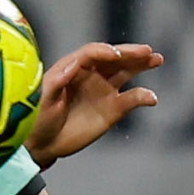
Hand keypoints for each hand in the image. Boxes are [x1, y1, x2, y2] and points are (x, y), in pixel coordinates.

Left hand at [24, 42, 162, 167]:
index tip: (116, 54)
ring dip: (142, 65)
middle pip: (114, 58)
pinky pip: (132, 99)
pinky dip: (143, 97)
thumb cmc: (37, 117)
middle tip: (147, 51)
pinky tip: (151, 98)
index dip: (105, 51)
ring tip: (157, 59)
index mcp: (72, 67)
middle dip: (130, 53)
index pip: (92, 53)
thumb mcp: (42, 98)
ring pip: (127, 72)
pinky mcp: (113, 108)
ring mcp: (104, 90)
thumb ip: (56, 81)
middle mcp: (91, 75)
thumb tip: (74, 64)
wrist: (42, 143)